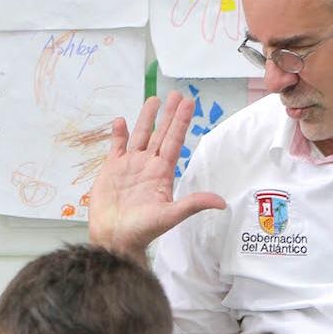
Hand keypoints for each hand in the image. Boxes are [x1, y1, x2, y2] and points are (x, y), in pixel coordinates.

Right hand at [88, 92, 226, 256]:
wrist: (114, 239)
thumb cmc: (142, 230)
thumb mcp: (170, 216)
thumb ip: (193, 204)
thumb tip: (222, 202)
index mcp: (162, 173)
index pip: (174, 141)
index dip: (180, 122)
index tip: (188, 103)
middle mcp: (147, 165)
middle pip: (160, 134)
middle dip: (168, 115)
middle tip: (176, 94)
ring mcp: (129, 166)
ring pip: (140, 136)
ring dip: (146, 118)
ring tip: (153, 99)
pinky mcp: (111, 169)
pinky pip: (116, 146)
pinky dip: (118, 134)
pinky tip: (121, 120)